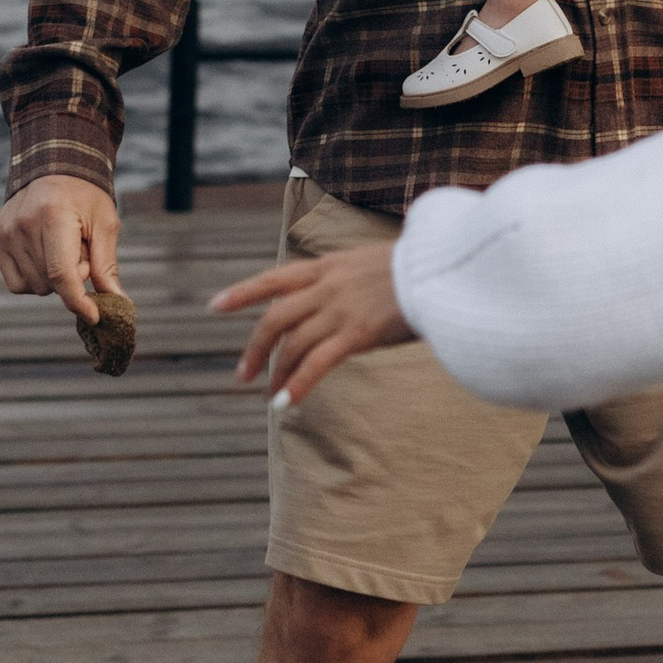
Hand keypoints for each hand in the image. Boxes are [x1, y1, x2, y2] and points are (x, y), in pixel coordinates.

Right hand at [0, 171, 118, 325]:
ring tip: (62, 248)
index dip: (78, 301)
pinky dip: (35, 280)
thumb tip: (117, 303)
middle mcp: (23, 225)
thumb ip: (107, 265)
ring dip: (53, 279)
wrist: (55, 166)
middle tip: (81, 251)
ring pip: (34, 287)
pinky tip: (45, 257)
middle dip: (73, 277)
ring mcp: (6, 232)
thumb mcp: (105, 224)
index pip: (61, 274)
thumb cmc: (86, 196)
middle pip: (50, 283)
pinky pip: (17, 284)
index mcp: (53, 216)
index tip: (94, 316)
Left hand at [212, 241, 414, 404]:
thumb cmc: (422, 266)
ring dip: (275, 372)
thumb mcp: (375, 260)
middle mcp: (329, 285)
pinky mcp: (358, 332)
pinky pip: (318, 363)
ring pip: (292, 343)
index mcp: (330, 265)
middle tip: (242, 374)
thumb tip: (343, 293)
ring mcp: (341, 309)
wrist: (446, 266)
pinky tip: (285, 402)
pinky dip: (298, 384)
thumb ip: (351, 277)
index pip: (275, 277)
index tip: (216, 306)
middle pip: (275, 317)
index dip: (243, 292)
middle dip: (254, 348)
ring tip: (267, 395)